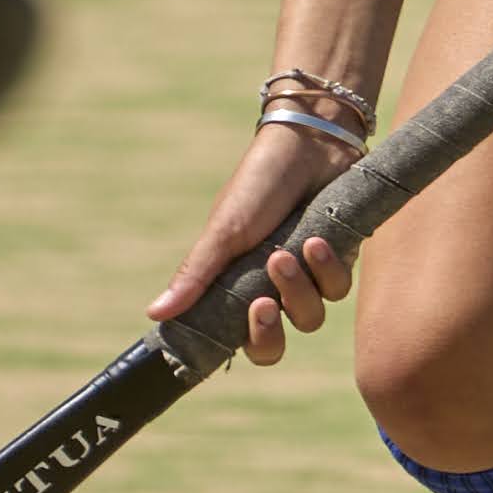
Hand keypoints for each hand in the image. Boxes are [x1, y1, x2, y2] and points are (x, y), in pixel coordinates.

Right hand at [145, 122, 363, 366]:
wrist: (307, 146)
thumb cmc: (257, 185)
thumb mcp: (223, 230)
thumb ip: (195, 274)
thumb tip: (154, 314)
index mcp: (236, 288)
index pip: (238, 341)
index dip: (240, 345)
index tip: (235, 332)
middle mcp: (271, 290)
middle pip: (273, 346)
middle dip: (268, 334)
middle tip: (262, 306)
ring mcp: (307, 278)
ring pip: (309, 317)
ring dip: (297, 290)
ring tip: (285, 254)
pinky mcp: (338, 262)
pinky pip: (338, 288)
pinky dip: (326, 269)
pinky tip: (315, 240)